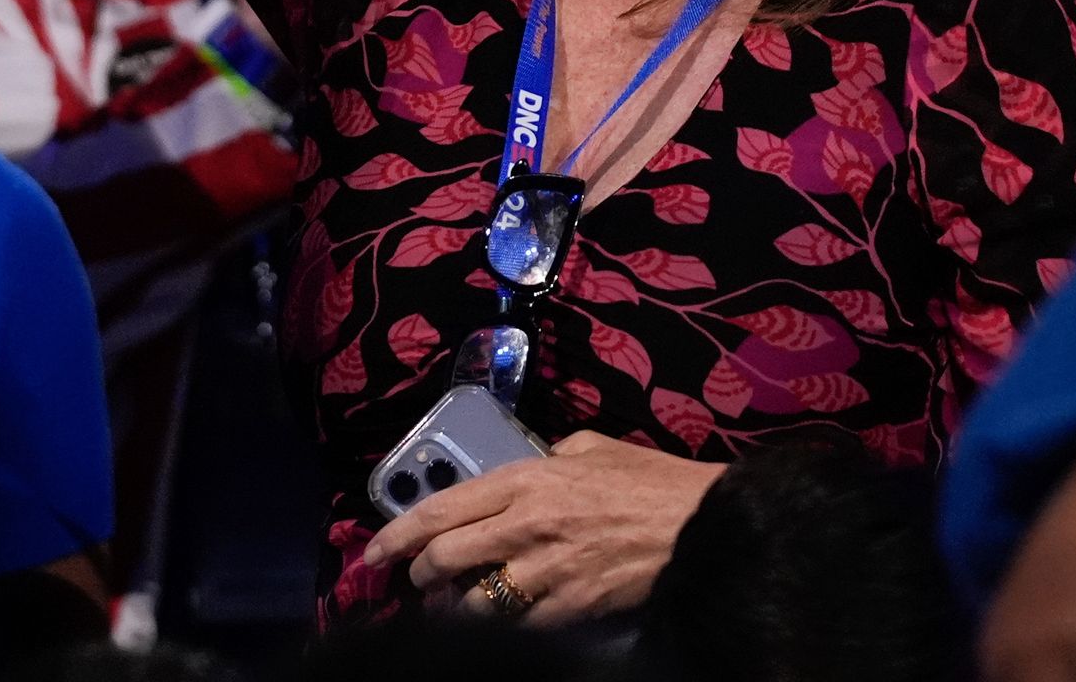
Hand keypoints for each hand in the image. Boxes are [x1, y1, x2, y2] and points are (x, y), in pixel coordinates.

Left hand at [363, 429, 723, 626]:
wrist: (699, 525)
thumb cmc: (649, 481)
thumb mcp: (591, 448)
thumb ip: (549, 457)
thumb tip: (529, 468)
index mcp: (527, 478)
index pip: (442, 509)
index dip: (399, 534)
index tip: (375, 551)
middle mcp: (525, 525)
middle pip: (445, 560)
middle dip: (420, 576)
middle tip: (418, 581)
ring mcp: (545, 571)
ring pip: (472, 603)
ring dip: (454, 609)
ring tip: (453, 606)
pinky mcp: (568, 608)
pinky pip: (514, 625)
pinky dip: (499, 627)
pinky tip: (499, 621)